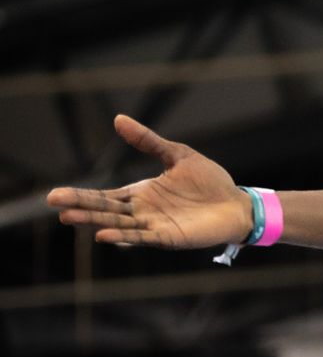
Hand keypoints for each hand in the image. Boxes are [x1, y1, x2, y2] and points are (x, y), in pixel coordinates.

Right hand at [45, 114, 252, 250]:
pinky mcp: (169, 236)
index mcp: (140, 193)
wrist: (236, 203)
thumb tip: (118, 119)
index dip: (81, 196)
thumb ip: (148, 141)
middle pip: (105, 209)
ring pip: (118, 224)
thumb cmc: (209, 181)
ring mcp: (154, 225)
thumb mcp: (177, 155)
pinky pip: (143, 237)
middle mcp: (142, 211)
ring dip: (95, 222)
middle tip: (54, 204)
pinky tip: (106, 235)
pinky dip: (125, 236)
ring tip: (69, 218)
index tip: (55, 196)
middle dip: (79, 207)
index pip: (104, 195)